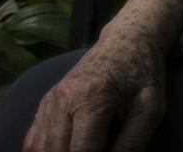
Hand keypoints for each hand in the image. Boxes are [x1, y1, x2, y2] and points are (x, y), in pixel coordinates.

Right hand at [21, 27, 165, 151]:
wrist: (126, 41)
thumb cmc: (142, 74)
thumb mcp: (150, 106)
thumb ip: (133, 142)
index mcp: (92, 99)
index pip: (81, 151)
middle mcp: (63, 100)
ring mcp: (49, 102)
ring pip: (41, 149)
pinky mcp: (44, 105)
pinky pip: (32, 141)